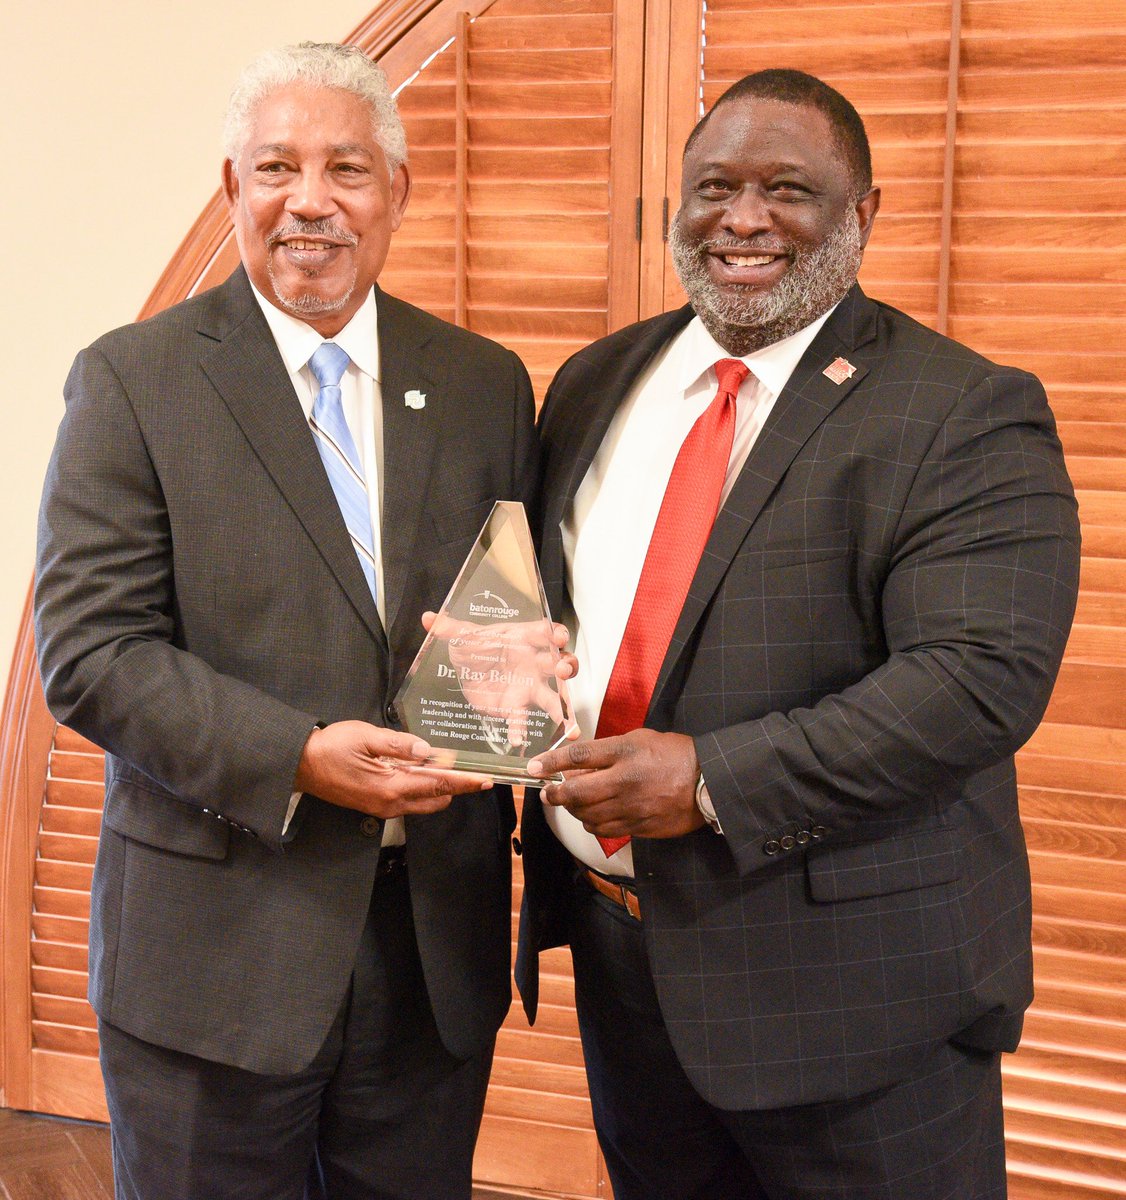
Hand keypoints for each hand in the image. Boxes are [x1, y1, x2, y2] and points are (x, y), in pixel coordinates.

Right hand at [294, 721, 492, 816]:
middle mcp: (390, 803)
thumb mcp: (367, 737)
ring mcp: (382, 808)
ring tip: (439, 762)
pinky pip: (407, 800)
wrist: (299, 765)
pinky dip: (419, 787)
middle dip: (455, 785)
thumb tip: (428, 751)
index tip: (487, 780)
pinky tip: (416, 767)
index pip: (439, 785)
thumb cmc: (330, 748)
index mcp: (391, 787)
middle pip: (436, 798)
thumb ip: (401, 745)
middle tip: (467, 766)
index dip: (466, 782)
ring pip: (423, 802)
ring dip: (436, 786)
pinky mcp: (374, 806)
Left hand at [420, 611, 578, 746]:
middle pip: (559, 662)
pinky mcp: (517, 706)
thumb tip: (428, 618)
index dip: (556, 633)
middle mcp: (534, 662)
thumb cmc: (477, 649)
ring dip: (563, 706)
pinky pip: (522, 718)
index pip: (546, 633)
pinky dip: (520, 730)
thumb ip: (450, 628)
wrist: (469, 673)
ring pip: (554, 695)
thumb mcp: (464, 637)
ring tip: (569, 723)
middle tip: (563, 670)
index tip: (559, 637)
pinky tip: (517, 740)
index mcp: (524, 639)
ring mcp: (530, 686)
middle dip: (566, 666)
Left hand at [528, 729, 702, 839]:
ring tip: (569, 804)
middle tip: (547, 792)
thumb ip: (609, 749)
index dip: (551, 762)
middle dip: (554, 794)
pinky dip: (591, 823)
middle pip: (576, 792)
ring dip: (572, 810)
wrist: (708, 782)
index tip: (534, 767)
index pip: (578, 757)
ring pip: (586, 815)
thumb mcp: (640, 738)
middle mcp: (623, 781)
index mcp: (624, 752)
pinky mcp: (638, 826)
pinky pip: (604, 830)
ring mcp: (630, 807)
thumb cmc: (675, 754)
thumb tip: (580, 762)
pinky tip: (592, 816)